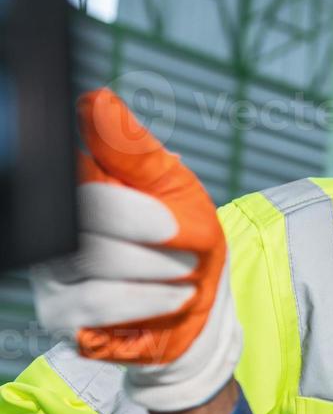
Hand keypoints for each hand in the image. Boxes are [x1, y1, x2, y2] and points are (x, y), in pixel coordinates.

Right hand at [31, 88, 240, 411]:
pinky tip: (175, 296)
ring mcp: (49, 269)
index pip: (72, 172)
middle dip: (152, 233)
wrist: (202, 308)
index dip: (122, 198)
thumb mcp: (174, 187)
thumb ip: (133, 150)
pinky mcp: (60, 312)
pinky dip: (147, 298)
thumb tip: (96, 101)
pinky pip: (97, 301)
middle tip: (188, 244)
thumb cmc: (186, 240)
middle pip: (87, 215)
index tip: (168, 219)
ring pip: (94, 258)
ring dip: (156, 267)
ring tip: (184, 271)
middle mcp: (51, 223)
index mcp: (73, 184)